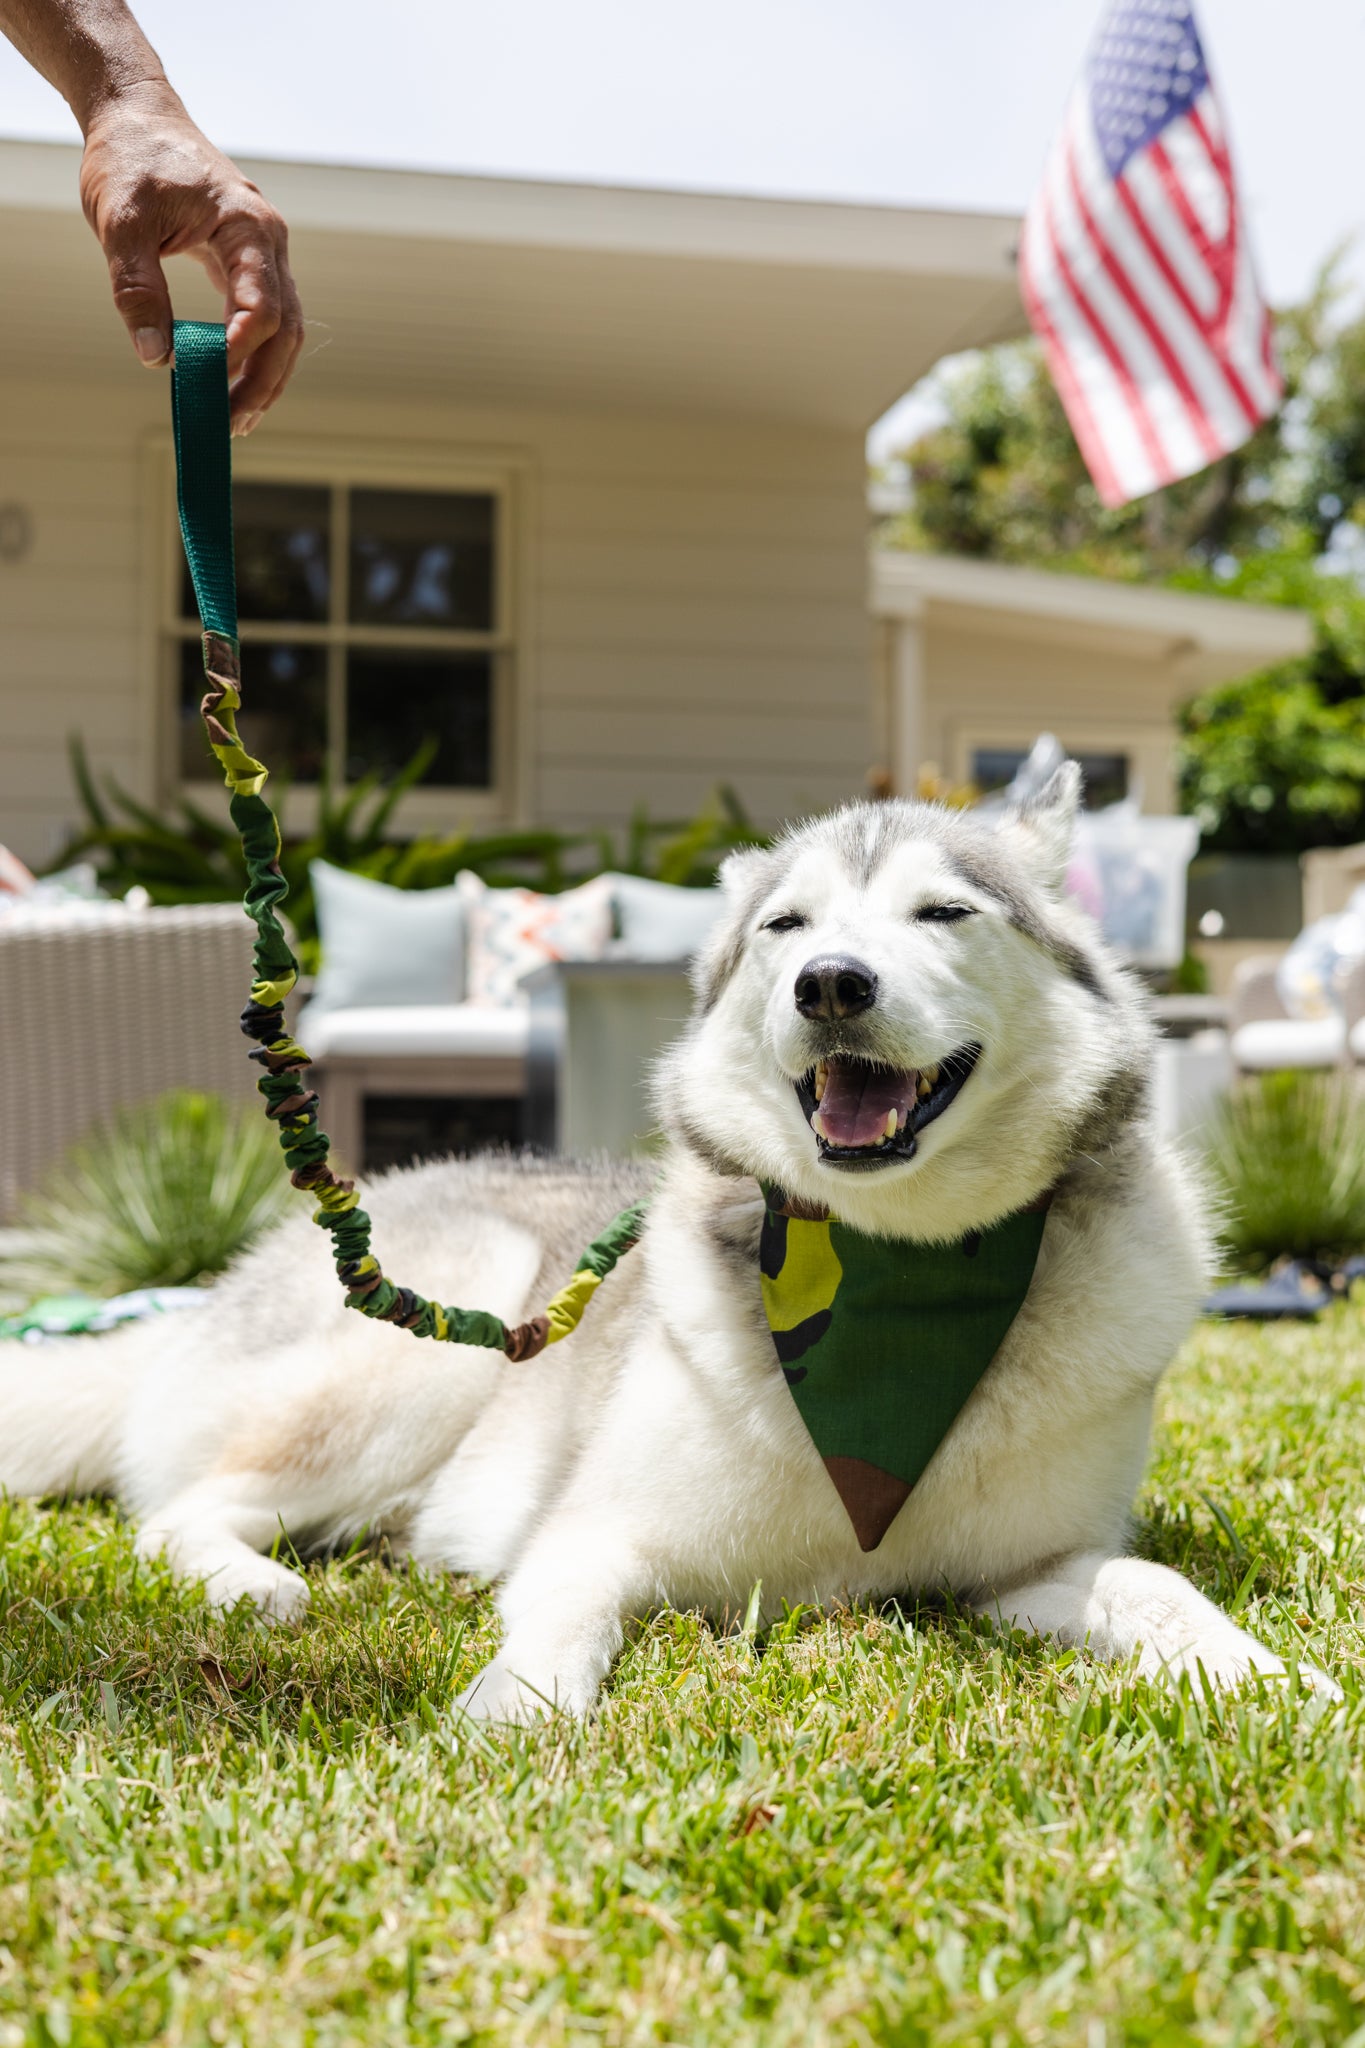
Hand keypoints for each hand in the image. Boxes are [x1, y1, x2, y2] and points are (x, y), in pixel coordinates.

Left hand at [79, 79, 303, 430]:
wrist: (138, 118)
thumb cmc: (130, 160)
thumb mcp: (120, 222)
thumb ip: (137, 288)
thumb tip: (155, 357)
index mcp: (248, 225)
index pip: (262, 305)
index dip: (239, 349)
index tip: (205, 379)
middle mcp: (269, 243)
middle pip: (287, 329)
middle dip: (262, 382)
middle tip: (229, 424)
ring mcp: (264, 256)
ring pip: (286, 331)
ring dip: (265, 379)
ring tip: (234, 421)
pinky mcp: (249, 266)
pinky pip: (266, 321)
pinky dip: (254, 359)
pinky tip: (232, 390)